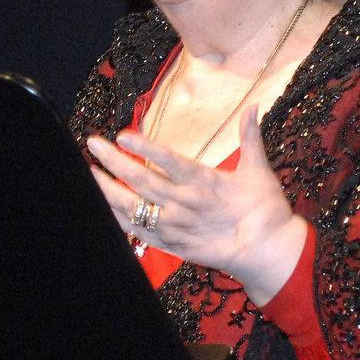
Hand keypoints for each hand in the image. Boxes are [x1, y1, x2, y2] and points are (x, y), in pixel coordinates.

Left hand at [86, 105, 306, 305]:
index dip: (145, 148)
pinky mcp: (172, 245)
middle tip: (93, 144)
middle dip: (114, 161)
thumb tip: (253, 106)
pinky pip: (139, 232)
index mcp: (205, 181)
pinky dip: (119, 219)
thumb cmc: (266, 210)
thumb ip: (249, 138)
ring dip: (109, 189)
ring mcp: (175, 225)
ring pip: (134, 206)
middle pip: (142, 180)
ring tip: (91, 173)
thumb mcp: (258, 171)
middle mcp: (185, 202)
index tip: (123, 135)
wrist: (268, 252)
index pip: (169, 161)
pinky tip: (104, 207)